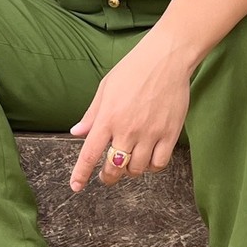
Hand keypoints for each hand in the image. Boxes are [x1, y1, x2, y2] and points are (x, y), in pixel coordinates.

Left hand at [69, 31, 194, 190]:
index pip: (89, 154)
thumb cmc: (132, 70)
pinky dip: (152, 167)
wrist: (166, 59)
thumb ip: (91, 115)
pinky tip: (148, 160)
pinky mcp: (170, 134)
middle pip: (114, 168)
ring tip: (128, 164)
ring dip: (129, 172)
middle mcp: (127, 129)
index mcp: (107, 118)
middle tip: (106, 176)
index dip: (81, 174)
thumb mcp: (105, 89)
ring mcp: (150, 133)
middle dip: (107, 177)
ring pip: (137, 169)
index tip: (76, 187)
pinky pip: (159, 163)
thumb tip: (76, 133)